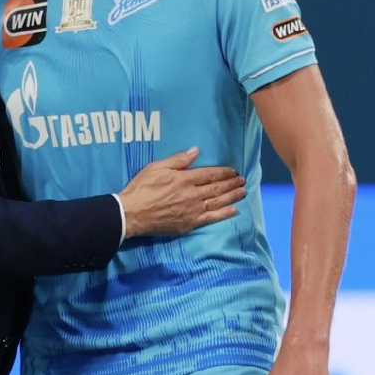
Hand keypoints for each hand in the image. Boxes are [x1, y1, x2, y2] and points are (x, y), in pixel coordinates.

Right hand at [118, 147, 244, 237]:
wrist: (132, 213)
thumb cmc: (141, 188)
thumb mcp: (156, 167)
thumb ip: (177, 160)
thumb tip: (195, 151)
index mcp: (184, 179)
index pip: (210, 174)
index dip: (223, 172)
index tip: (233, 171)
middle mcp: (192, 194)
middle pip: (217, 188)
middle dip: (231, 183)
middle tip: (242, 180)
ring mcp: (192, 210)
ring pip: (217, 202)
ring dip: (232, 196)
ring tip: (243, 192)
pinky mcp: (189, 224)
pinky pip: (211, 218)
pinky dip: (224, 214)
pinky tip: (234, 211)